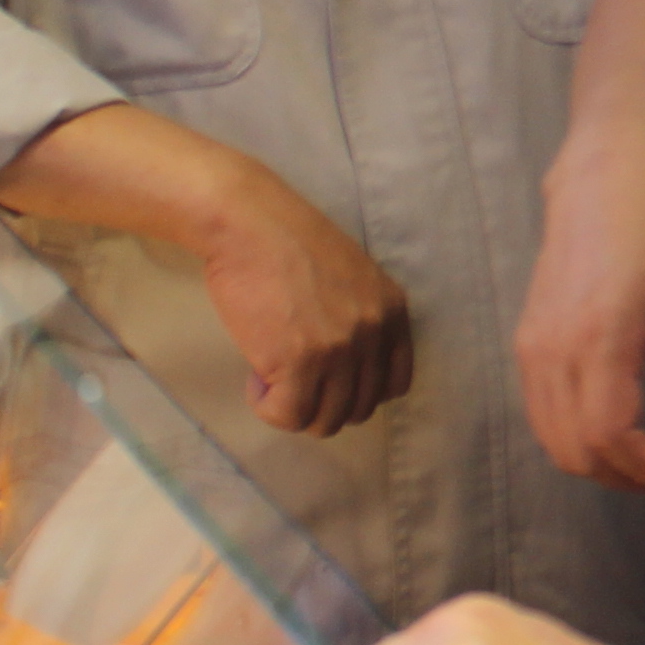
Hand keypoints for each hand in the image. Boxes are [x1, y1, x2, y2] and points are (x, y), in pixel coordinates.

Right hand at [195, 162, 417, 435]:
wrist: (249, 224)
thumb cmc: (289, 244)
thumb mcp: (353, 277)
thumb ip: (362, 318)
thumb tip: (347, 370)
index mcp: (392, 312)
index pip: (395, 384)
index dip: (357, 391)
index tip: (327, 380)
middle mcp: (374, 334)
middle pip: (358, 408)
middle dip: (323, 403)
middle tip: (292, 378)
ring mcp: (339, 350)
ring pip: (325, 420)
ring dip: (294, 407)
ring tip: (271, 375)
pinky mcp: (299, 362)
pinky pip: (289, 416)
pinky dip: (268, 408)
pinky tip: (255, 378)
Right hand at [516, 133, 644, 490]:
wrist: (604, 183)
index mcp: (597, 337)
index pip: (607, 435)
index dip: (644, 467)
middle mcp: (552, 349)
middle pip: (575, 449)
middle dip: (625, 475)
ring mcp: (531, 347)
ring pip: (553, 439)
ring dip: (601, 462)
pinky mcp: (526, 343)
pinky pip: (543, 413)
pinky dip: (577, 437)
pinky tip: (620, 427)